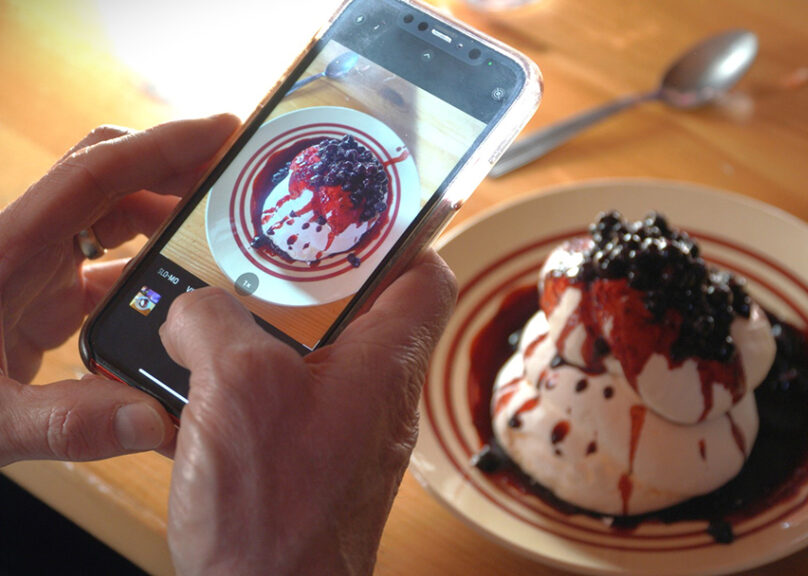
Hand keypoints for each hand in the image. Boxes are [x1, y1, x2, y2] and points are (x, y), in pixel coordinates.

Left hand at [0, 114, 238, 465]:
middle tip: (239, 181)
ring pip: (112, 217)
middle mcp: (25, 248)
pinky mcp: (42, 299)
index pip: (93, 176)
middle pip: (110, 180)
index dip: (160, 147)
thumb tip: (154, 419)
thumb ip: (67, 423)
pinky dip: (152, 269)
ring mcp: (34, 270)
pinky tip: (188, 296)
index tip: (222, 132)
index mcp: (8, 252)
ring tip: (225, 234)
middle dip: (176, 168)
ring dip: (169, 217)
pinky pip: (109, 266)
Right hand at [161, 251, 456, 574]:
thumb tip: (194, 308)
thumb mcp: (238, 387)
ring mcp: (344, 427)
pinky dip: (243, 382)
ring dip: (261, 333)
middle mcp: (376, 392)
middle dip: (305, 279)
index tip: (354, 216)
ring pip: (313, 353)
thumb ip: (214, 322)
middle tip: (256, 260)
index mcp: (385, 362)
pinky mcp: (308, 458)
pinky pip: (283, 399)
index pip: (426, 275)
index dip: (398, 235)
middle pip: (360, 308)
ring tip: (211, 315)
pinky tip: (195, 385)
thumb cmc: (278, 515)